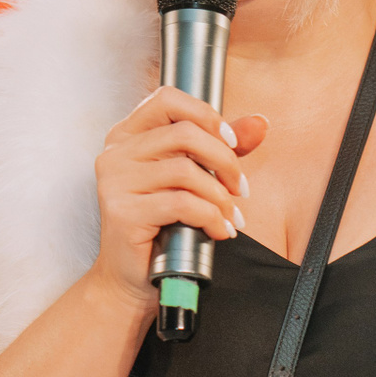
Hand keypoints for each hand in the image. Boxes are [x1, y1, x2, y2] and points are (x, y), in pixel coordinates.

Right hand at [85, 86, 266, 309]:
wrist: (132, 277)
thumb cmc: (161, 225)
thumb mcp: (193, 178)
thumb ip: (221, 147)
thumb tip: (260, 123)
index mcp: (128, 135)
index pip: (167, 98)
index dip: (206, 114)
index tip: (232, 142)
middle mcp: (115, 153)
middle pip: (184, 134)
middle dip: (225, 160)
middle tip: (240, 188)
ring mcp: (115, 182)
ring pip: (186, 171)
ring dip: (220, 197)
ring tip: (230, 216)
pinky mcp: (123, 212)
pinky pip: (182, 204)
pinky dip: (210, 217)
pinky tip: (218, 230)